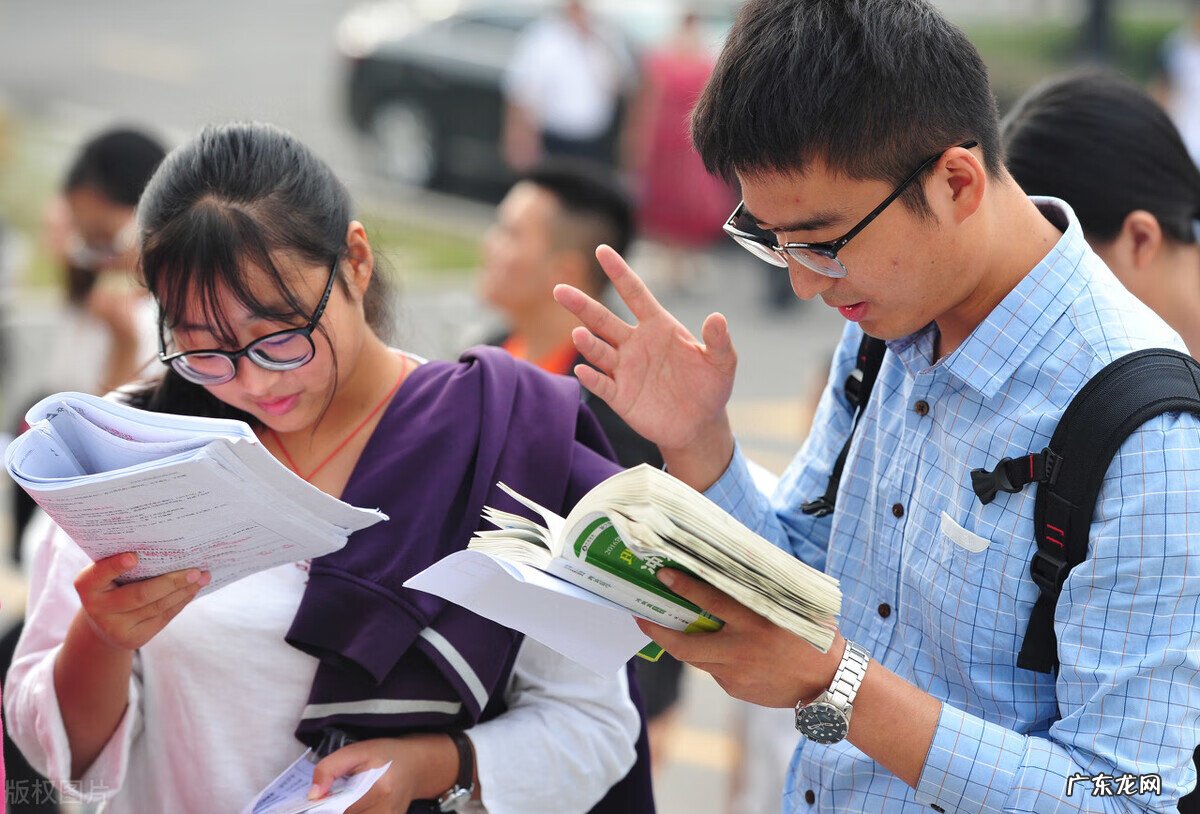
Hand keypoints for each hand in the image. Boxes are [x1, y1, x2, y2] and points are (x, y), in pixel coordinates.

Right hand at [74, 553, 209, 650]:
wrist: (103, 623)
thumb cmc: (111, 586)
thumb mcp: (108, 573)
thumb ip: (125, 561)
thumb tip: (168, 547)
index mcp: (87, 585)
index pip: (100, 574)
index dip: (115, 566)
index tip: (134, 556)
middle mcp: (97, 608)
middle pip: (140, 594)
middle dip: (171, 581)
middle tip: (194, 569)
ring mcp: (115, 627)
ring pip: (157, 607)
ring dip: (184, 591)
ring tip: (202, 577)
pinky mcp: (133, 639)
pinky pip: (163, 617)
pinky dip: (181, 602)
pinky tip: (193, 590)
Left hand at [310, 734, 460, 812]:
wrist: (416, 765)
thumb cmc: (386, 755)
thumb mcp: (357, 751)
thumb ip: (330, 768)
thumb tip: (313, 795)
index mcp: (379, 787)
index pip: (340, 808)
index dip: (326, 804)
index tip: (319, 798)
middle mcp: (386, 809)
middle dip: (336, 808)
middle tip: (338, 793)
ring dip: (348, 811)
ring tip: (352, 797)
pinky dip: (358, 812)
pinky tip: (360, 803)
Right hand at [554, 246, 737, 463]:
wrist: (699, 424)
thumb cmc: (710, 386)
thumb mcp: (722, 362)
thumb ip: (719, 340)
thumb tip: (717, 317)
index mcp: (657, 326)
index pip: (634, 293)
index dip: (619, 272)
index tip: (602, 250)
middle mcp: (634, 344)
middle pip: (603, 320)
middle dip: (582, 305)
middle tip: (560, 289)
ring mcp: (625, 370)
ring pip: (599, 351)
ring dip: (588, 343)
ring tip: (578, 334)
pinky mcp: (620, 397)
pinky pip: (602, 385)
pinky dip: (592, 378)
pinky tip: (582, 370)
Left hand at [636, 568, 843, 707]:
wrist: (831, 684)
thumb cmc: (814, 636)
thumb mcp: (795, 606)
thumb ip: (766, 590)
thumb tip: (738, 563)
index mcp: (756, 622)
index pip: (711, 601)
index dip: (683, 587)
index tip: (663, 575)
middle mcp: (741, 650)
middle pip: (686, 645)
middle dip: (658, 631)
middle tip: (640, 617)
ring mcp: (737, 674)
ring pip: (696, 659)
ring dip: (681, 643)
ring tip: (667, 627)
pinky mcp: (737, 690)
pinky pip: (715, 670)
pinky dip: (712, 657)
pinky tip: (718, 648)